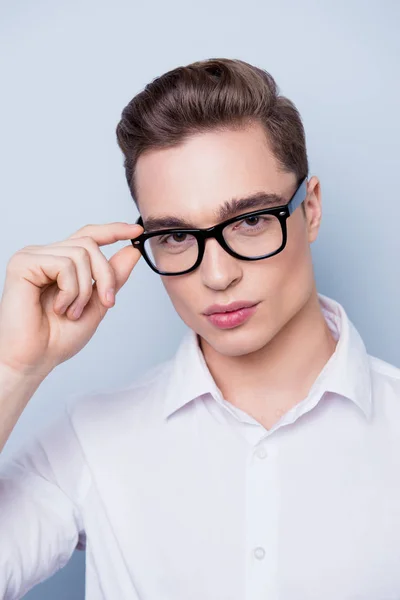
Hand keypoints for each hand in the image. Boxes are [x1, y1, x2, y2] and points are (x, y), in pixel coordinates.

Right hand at [0, 222, 143, 378]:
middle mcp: (45, 255)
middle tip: (107, 302)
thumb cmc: (57, 338)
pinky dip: (70, 290)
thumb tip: (132, 251)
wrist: (34, 360)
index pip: (88, 236)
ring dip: (85, 289)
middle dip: (105, 274)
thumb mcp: (96, 304)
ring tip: (72, 312)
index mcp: (60, 263)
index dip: (113, 230)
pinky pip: (64, 264)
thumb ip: (112, 278)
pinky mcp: (23, 264)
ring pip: (80, 253)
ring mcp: (32, 257)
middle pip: (89, 244)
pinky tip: (59, 308)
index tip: (137, 230)